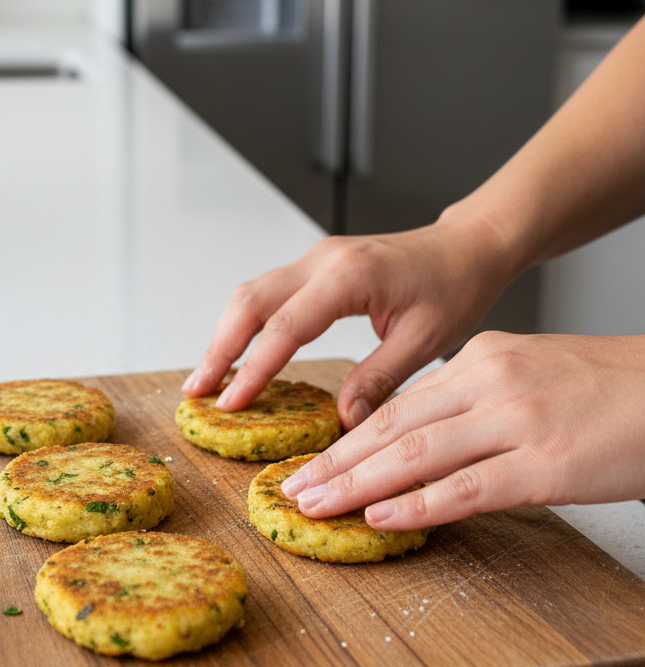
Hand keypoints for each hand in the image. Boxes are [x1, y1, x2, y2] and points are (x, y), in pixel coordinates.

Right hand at [182, 215, 513, 428]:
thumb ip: (379, 378)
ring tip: (207, 377)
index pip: (285, 327)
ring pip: (251, 293)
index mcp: (349, 276)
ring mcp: (316, 259)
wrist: (468, 246)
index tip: (229, 403)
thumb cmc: (456, 287)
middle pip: (250, 301)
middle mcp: (323, 260)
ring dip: (226, 334)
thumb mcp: (426, 340)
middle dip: (219, 348)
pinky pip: (268, 292)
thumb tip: (342, 420)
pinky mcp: (316, 266)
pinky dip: (246, 323)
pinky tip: (238, 351)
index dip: (253, 368)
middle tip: (198, 390)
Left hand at [282, 331, 644, 528]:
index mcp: (482, 358)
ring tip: (316, 507)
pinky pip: (466, 488)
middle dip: (336, 463)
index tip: (314, 462)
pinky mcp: (546, 463)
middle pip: (392, 428)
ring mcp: (516, 422)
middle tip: (293, 489)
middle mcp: (489, 382)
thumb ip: (476, 399)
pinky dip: (417, 505)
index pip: (400, 406)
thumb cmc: (611, 388)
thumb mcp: (531, 373)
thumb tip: (425, 436)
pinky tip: (380, 518)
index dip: (349, 439)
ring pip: (416, 456)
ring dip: (357, 485)